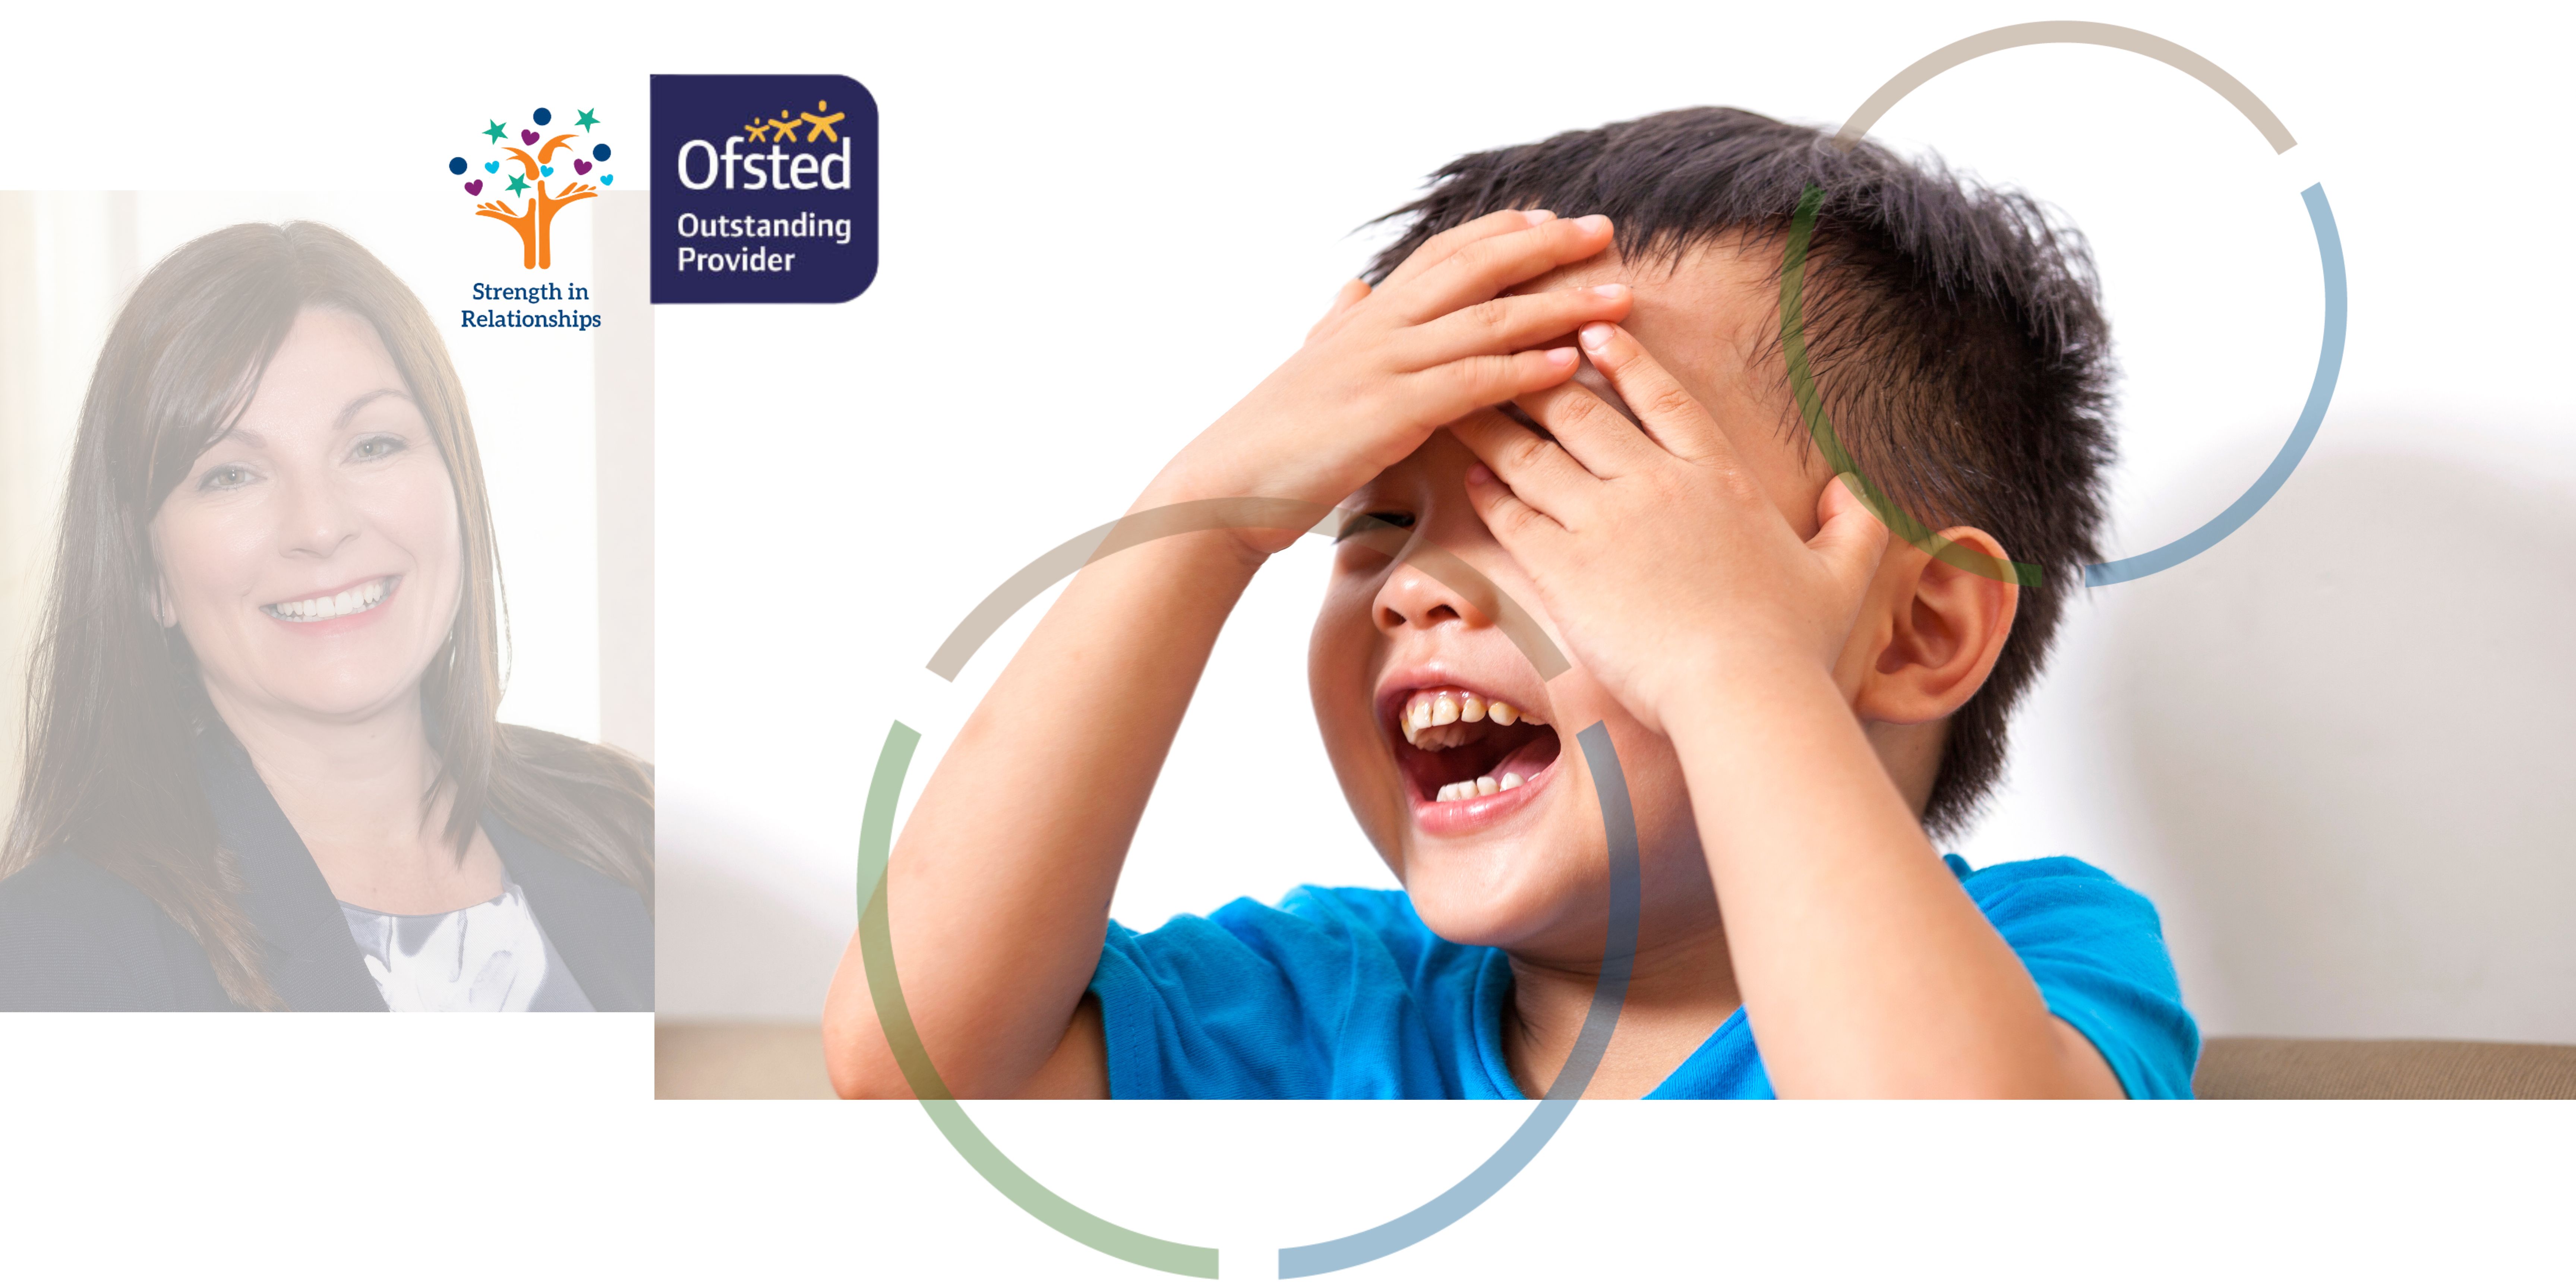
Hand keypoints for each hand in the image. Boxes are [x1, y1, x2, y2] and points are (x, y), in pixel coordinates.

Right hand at [1142, 210, 1630, 554]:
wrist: (1224, 486)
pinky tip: (1568, 363)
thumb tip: (1349, 291)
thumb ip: (1335, 326)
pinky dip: (1524, 369)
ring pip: (1486, 321)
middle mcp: (1379, 328)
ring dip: (1557, 306)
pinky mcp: (1390, 412)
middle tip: (1603, 233)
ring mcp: (1385, 366)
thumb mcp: (1308, 366)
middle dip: (1546, 248)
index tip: (1551, 219)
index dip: (1500, 232)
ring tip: (1615, 298)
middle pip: (1476, 269)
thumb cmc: (1270, 440)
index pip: (1443, 255)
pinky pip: (1471, 382)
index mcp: (1365, 317)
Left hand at [1451, 322, 1889, 733]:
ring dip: (1495, 426)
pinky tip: (1469, 477)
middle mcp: (1655, 484)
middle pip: (1582, 411)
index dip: (1624, 359)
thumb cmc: (1794, 645)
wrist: (1742, 692)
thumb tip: (1857, 491)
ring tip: (1462, 403)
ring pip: (1534, 454)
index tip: (1593, 331)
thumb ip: (1856, 525)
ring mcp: (1605, 522)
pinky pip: (1514, 516)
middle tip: (1503, 354)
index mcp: (1717, 477)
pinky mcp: (1564, 569)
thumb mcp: (1843, 576)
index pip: (1663, 398)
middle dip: (1538, 376)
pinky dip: (1489, 492)